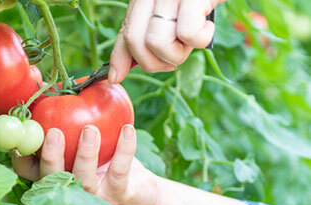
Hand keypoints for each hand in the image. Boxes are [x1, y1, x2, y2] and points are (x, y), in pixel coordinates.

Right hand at [12, 125, 159, 204]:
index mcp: (55, 175)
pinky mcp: (118, 195)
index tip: (22, 135)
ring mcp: (93, 196)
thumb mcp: (80, 136)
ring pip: (85, 178)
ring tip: (90, 129)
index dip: (21, 156)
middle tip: (54, 133)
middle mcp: (69, 190)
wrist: (137, 188)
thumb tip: (44, 82)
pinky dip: (124, 149)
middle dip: (50, 156)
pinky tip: (127, 129)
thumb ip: (63, 115)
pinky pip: (119, 170)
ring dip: (86, 153)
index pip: (29, 170)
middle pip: (53, 178)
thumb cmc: (103, 155)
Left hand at [109, 0, 223, 82]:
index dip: (118, 59)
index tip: (116, 78)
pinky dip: (201, 39)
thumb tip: (118, 74)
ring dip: (179, 52)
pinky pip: (187, 34)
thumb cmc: (202, 0)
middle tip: (175, 55)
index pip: (125, 32)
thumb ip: (145, 38)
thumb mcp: (172, 17)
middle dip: (155, 62)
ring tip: (194, 36)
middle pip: (136, 42)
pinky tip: (207, 25)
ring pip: (157, 42)